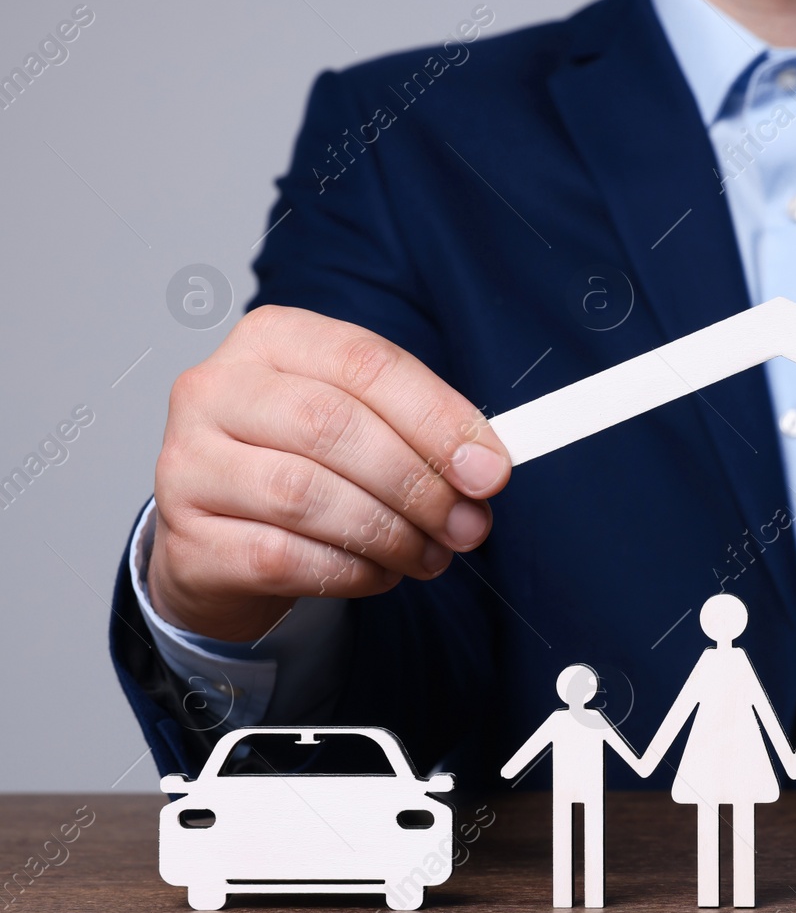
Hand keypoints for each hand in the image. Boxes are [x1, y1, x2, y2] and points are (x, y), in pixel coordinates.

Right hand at [147, 305, 511, 640]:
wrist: (225, 541)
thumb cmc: (306, 467)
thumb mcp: (366, 428)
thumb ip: (423, 437)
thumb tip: (485, 470)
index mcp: (273, 339)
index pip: (366, 363)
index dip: (438, 419)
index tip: (491, 472)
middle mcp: (216, 389)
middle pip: (332, 426)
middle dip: (417, 483)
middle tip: (467, 526)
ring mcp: (187, 462)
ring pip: (304, 494)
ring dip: (388, 534)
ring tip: (429, 555)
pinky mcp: (186, 537)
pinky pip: (281, 556)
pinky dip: (349, 571)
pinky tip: (379, 573)